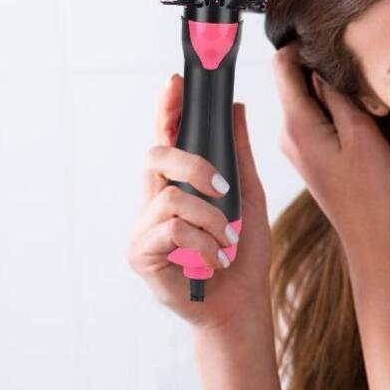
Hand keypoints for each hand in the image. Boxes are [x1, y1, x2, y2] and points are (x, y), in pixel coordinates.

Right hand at [126, 74, 273, 334]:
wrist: (241, 305)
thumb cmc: (243, 255)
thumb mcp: (249, 199)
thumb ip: (239, 156)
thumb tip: (236, 108)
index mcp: (179, 185)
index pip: (167, 138)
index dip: (166, 109)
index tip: (176, 84)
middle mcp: (156, 202)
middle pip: (157, 156)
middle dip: (195, 166)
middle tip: (224, 188)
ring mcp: (144, 228)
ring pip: (172, 198)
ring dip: (211, 220)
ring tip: (227, 242)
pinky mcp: (140, 254)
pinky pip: (172, 230)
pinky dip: (204, 244)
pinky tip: (216, 262)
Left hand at [272, 44, 389, 244]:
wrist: (370, 231)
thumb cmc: (370, 188)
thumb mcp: (361, 131)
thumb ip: (337, 94)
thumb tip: (321, 64)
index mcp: (296, 124)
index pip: (282, 66)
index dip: (302, 46)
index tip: (327, 40)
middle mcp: (287, 133)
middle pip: (291, 80)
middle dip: (318, 68)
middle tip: (352, 74)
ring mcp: (294, 146)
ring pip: (303, 100)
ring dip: (327, 92)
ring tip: (358, 102)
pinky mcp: (307, 155)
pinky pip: (311, 119)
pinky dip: (329, 111)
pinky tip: (354, 122)